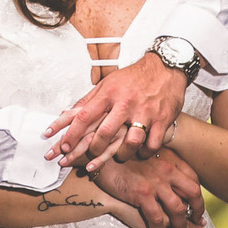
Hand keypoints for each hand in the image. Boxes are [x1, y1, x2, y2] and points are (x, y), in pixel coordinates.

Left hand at [44, 51, 186, 167]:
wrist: (164, 68)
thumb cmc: (133, 78)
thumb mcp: (107, 83)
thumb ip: (88, 100)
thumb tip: (67, 113)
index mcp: (108, 94)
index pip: (84, 116)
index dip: (71, 134)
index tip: (63, 147)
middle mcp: (124, 103)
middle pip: (104, 133)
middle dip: (93, 150)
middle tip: (87, 159)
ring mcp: (144, 112)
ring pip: (129, 142)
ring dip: (121, 155)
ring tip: (118, 157)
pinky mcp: (161, 120)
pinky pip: (151, 144)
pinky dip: (144, 153)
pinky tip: (140, 153)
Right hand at [92, 151, 204, 227]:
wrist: (100, 158)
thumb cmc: (120, 157)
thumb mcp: (145, 156)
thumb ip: (159, 165)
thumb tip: (171, 182)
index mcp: (168, 158)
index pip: (192, 179)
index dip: (197, 196)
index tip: (196, 207)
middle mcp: (165, 169)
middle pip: (192, 193)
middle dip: (198, 211)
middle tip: (198, 224)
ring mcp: (155, 182)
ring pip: (178, 210)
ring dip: (181, 227)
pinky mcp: (142, 194)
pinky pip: (157, 220)